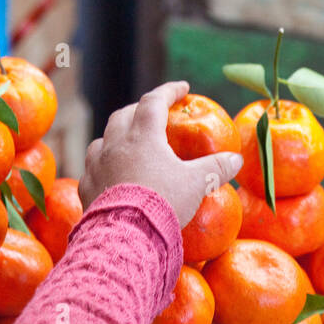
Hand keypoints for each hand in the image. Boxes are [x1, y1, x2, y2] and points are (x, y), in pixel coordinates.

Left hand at [79, 81, 243, 228]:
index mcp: (142, 135)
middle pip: (124, 115)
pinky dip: (104, 164)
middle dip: (139, 110)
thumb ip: (216, 168)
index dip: (169, 91)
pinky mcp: (86, 187)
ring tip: (128, 144)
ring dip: (116, 137)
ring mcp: (96, 165)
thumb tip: (237, 160)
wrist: (126, 236)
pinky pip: (92, 168)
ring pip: (103, 140)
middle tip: (153, 114)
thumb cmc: (163, 202)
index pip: (154, 101)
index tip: (182, 88)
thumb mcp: (196, 184)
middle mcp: (115, 144)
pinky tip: (111, 174)